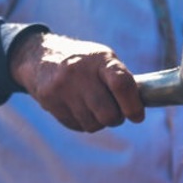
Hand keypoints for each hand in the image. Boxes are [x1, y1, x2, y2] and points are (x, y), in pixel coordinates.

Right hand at [9, 32, 143, 131]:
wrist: (41, 56)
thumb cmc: (84, 62)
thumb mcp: (104, 60)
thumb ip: (121, 80)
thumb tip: (140, 106)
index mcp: (100, 60)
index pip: (121, 84)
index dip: (133, 106)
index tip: (137, 116)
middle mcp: (80, 73)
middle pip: (107, 113)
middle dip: (116, 118)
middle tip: (116, 113)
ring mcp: (62, 88)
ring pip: (92, 124)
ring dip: (99, 122)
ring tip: (95, 107)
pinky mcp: (49, 101)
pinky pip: (77, 126)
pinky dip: (84, 122)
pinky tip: (79, 107)